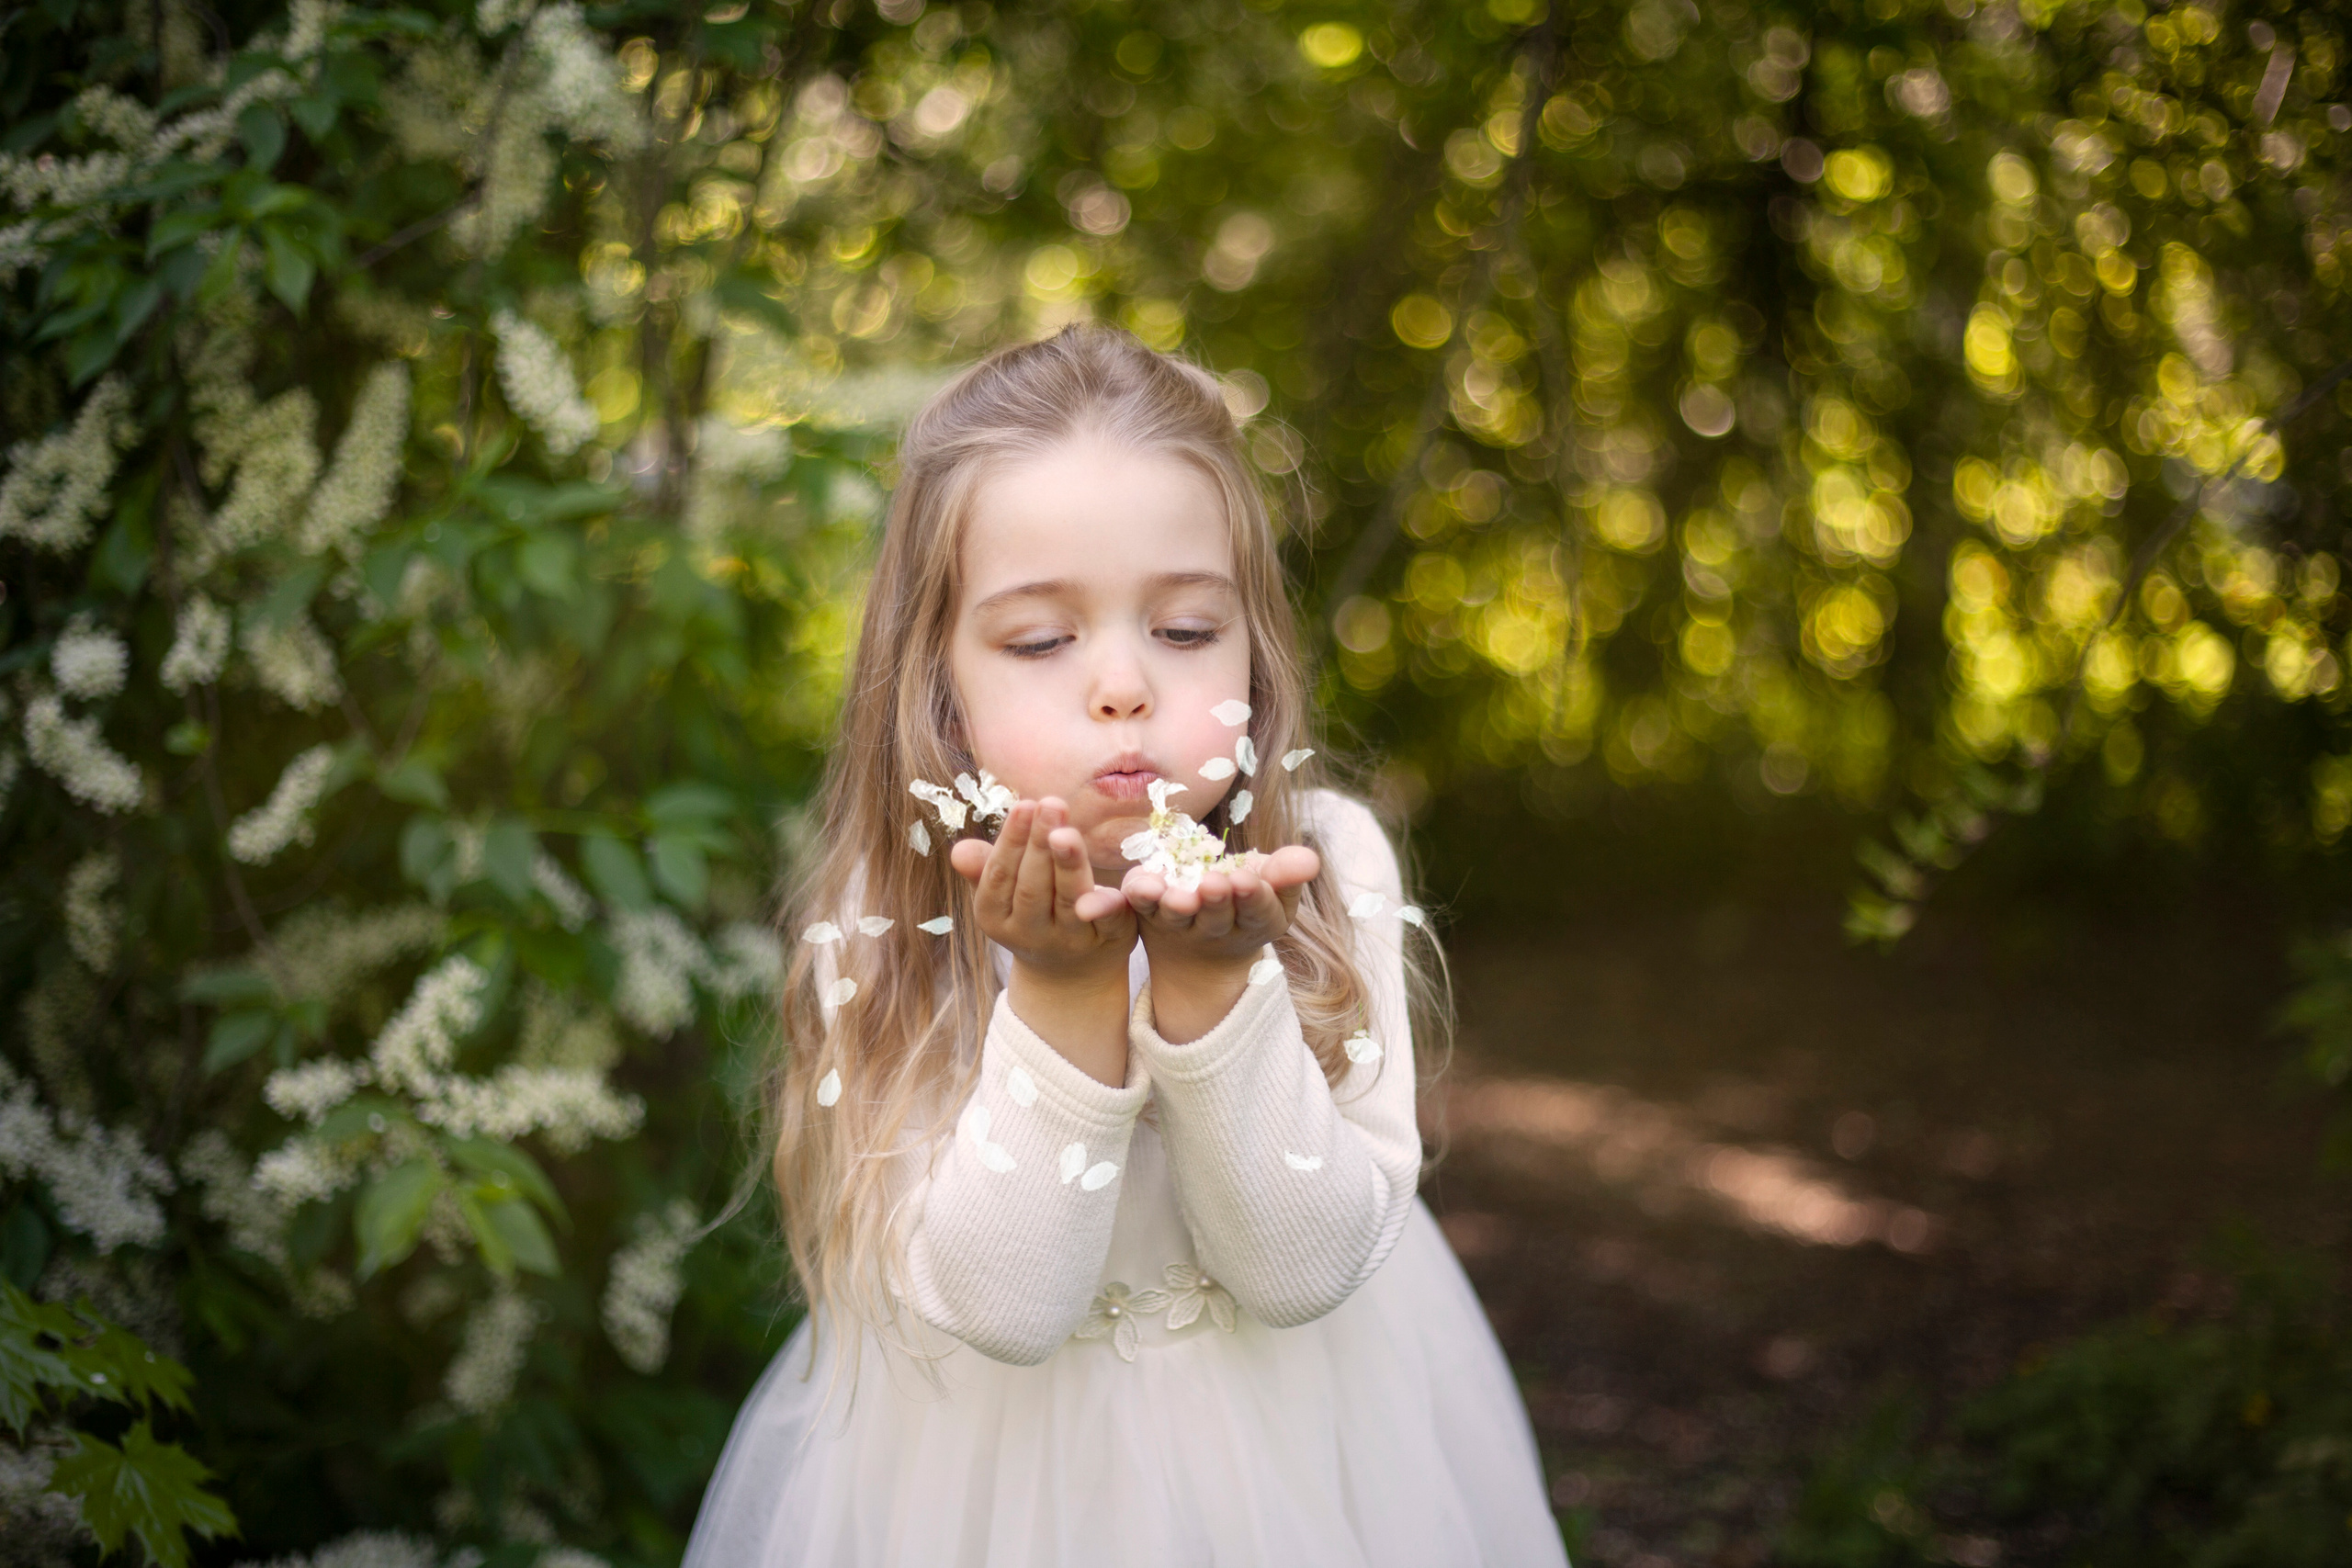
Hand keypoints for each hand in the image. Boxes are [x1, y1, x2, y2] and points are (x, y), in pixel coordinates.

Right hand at [950, 797, 1134, 973]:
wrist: (1069, 973)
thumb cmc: (1032, 913)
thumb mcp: (1002, 895)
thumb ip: (985, 869)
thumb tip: (959, 851)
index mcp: (996, 918)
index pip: (999, 876)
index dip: (1010, 841)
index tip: (1023, 805)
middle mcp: (1030, 933)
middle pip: (1032, 888)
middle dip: (1040, 845)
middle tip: (1050, 804)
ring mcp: (1070, 940)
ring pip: (1068, 900)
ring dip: (1069, 864)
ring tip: (1068, 831)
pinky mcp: (1108, 940)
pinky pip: (1110, 920)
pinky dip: (1107, 902)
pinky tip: (1112, 880)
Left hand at [1121, 844, 1319, 1042]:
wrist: (1201, 952)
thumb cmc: (1246, 907)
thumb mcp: (1274, 894)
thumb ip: (1288, 875)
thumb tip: (1310, 859)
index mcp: (1252, 922)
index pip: (1257, 913)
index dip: (1252, 898)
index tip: (1247, 881)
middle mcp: (1214, 928)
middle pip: (1215, 917)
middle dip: (1216, 900)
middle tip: (1214, 884)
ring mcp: (1178, 923)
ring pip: (1176, 917)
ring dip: (1176, 905)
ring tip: (1178, 896)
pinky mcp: (1148, 912)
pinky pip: (1141, 905)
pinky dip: (1139, 895)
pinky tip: (1140, 883)